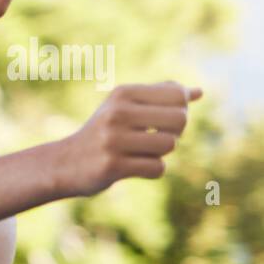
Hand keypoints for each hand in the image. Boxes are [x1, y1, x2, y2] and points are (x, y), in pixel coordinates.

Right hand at [61, 81, 202, 196]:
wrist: (65, 163)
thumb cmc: (103, 132)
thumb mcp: (125, 106)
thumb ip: (160, 96)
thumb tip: (199, 92)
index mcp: (122, 93)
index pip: (178, 96)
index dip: (179, 110)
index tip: (161, 120)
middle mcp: (116, 113)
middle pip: (179, 120)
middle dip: (174, 133)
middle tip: (154, 139)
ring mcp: (112, 140)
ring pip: (169, 145)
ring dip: (161, 153)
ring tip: (140, 153)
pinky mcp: (112, 166)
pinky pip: (157, 168)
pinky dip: (152, 171)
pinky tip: (133, 168)